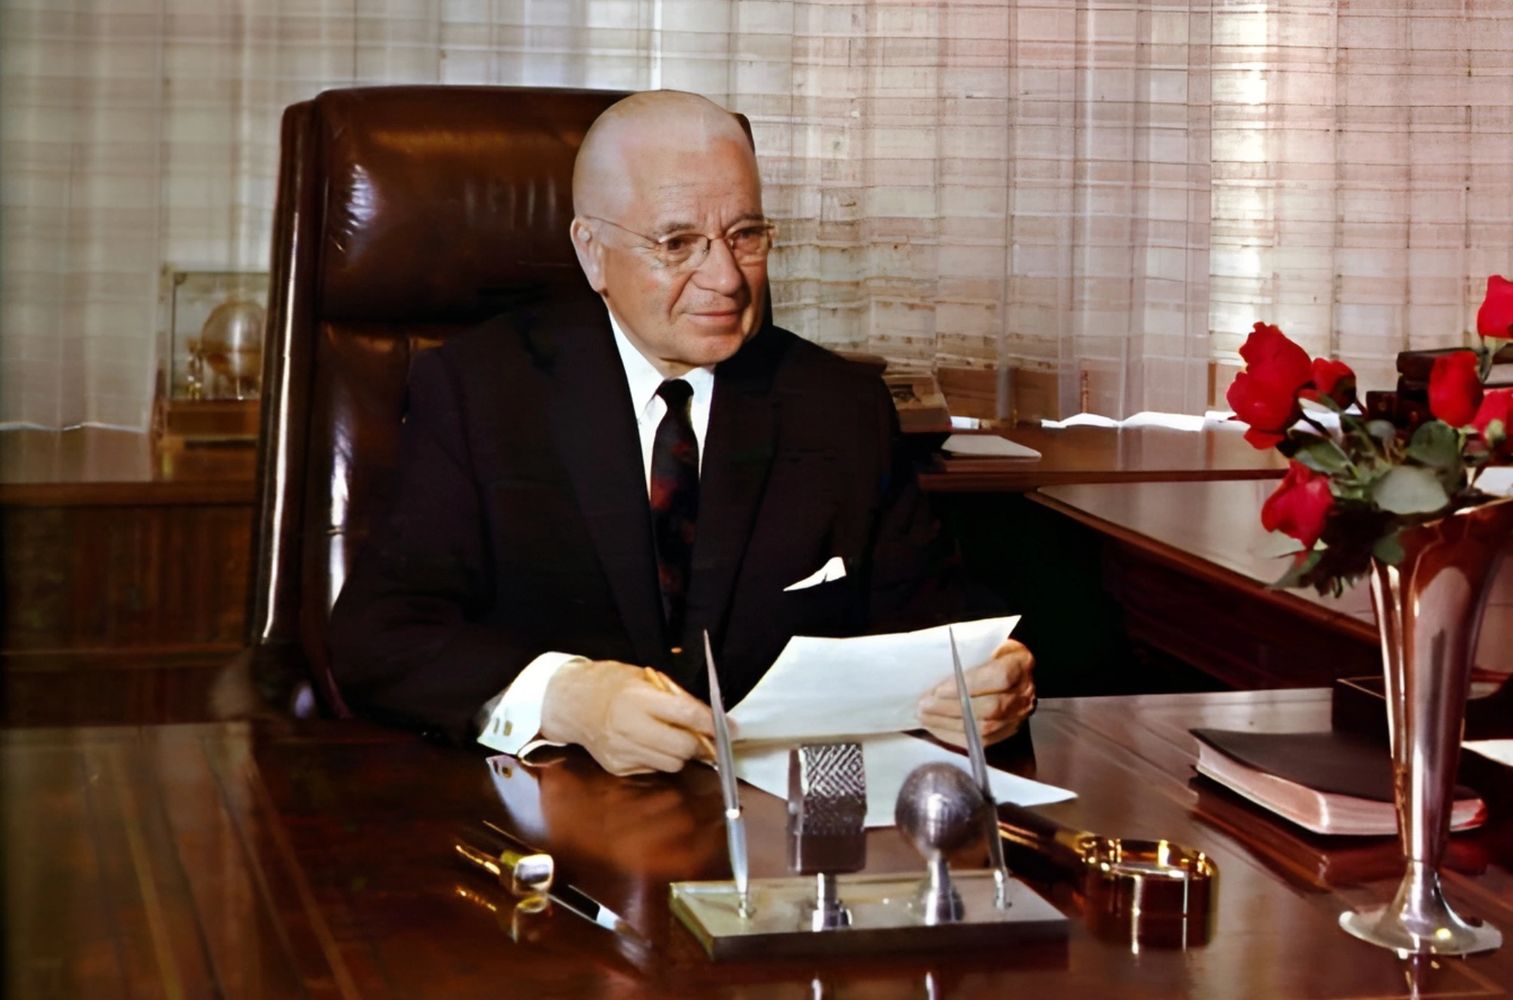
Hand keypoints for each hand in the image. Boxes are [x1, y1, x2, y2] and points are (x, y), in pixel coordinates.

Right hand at [540, 659, 715, 774]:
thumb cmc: (610, 684)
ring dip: (681, 754)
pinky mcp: (617, 768)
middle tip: (706, 737)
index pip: (687, 715)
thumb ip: (674, 696)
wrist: (571, 704)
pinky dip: (659, 759)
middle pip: (683, 748)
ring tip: (674, 738)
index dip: (714, 724)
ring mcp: (622, 751)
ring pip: (672, 765)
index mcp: (637, 698)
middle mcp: (629, 727)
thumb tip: (709, 718)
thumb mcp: (643, 677)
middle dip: (700, 744)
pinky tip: (650, 743)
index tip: (732, 729)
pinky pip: (653, 769)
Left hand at [916, 638, 1035, 747]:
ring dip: (949, 724)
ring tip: (924, 717)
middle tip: (924, 705)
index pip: (998, 677)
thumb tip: (936, 669)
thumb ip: (969, 654)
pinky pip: (982, 742)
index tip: (939, 689)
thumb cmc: (993, 652)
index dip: (968, 685)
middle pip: (990, 708)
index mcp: (1020, 664)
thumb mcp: (986, 643)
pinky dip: (955, 736)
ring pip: (985, 729)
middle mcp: (1024, 693)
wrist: (1016, 670)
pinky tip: (935, 728)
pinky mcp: (1008, 732)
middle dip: (951, 709)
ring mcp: (1019, 716)